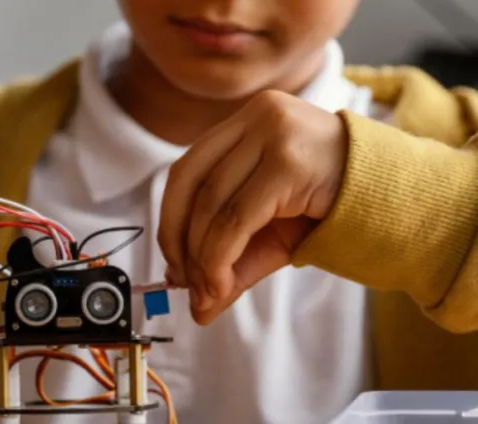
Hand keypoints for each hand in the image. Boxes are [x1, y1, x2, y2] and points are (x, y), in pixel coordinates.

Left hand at [158, 90, 347, 324]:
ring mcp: (274, 133)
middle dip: (179, 239)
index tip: (172, 263)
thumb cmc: (332, 207)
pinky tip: (221, 283)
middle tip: (183, 282)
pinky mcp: (288, 161)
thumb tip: (197, 306)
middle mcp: (258, 116)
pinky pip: (236, 217)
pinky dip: (219, 256)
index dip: (170, 219)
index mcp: (246, 121)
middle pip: (191, 182)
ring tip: (207, 292)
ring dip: (201, 257)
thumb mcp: (273, 232)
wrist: (401, 200)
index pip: (187, 170)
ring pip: (212, 203)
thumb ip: (231, 259)